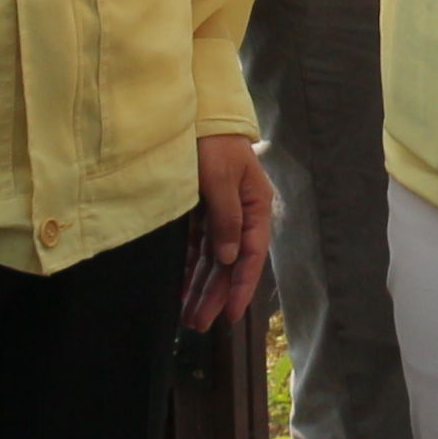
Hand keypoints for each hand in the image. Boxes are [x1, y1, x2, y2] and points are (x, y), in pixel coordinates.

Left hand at [182, 134, 276, 333]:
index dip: (240, 287)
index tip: (229, 314)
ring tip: (188, 316)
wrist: (196, 113)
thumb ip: (227, 218)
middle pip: (230, 263)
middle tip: (198, 325)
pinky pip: (196, 247)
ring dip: (201, 287)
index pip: (251, 255)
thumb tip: (230, 258)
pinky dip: (189, 268)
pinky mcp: (200, 211)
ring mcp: (219, 214)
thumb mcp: (222, 178)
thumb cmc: (214, 142)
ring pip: (212, 259)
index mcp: (255, 206)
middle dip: (215, 295)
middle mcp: (240, 214)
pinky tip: (181, 288)